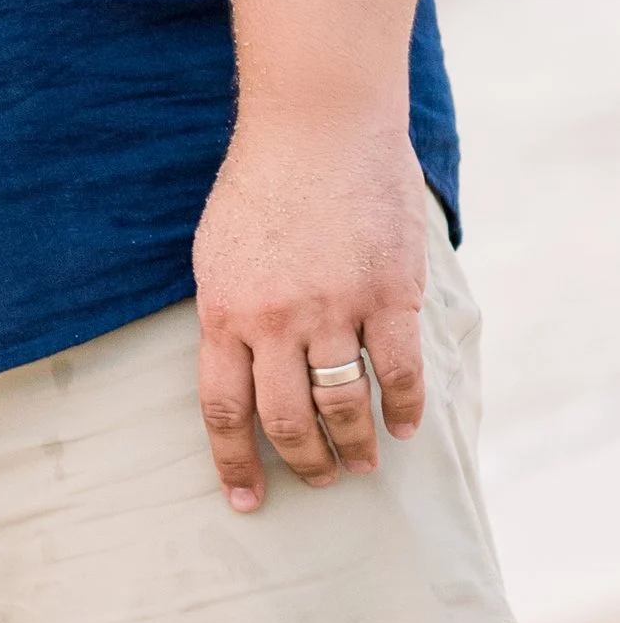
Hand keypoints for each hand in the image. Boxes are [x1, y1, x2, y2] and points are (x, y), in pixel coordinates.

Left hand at [190, 116, 430, 511]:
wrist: (317, 123)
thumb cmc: (262, 181)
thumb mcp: (218, 250)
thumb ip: (230, 312)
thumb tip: (239, 368)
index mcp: (224, 310)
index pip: (222, 410)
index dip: (235, 463)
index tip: (247, 500)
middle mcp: (275, 320)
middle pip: (286, 420)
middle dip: (304, 463)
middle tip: (320, 479)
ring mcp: (333, 309)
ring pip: (344, 406)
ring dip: (355, 447)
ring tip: (361, 463)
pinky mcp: (387, 294)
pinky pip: (399, 372)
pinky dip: (404, 408)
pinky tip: (404, 426)